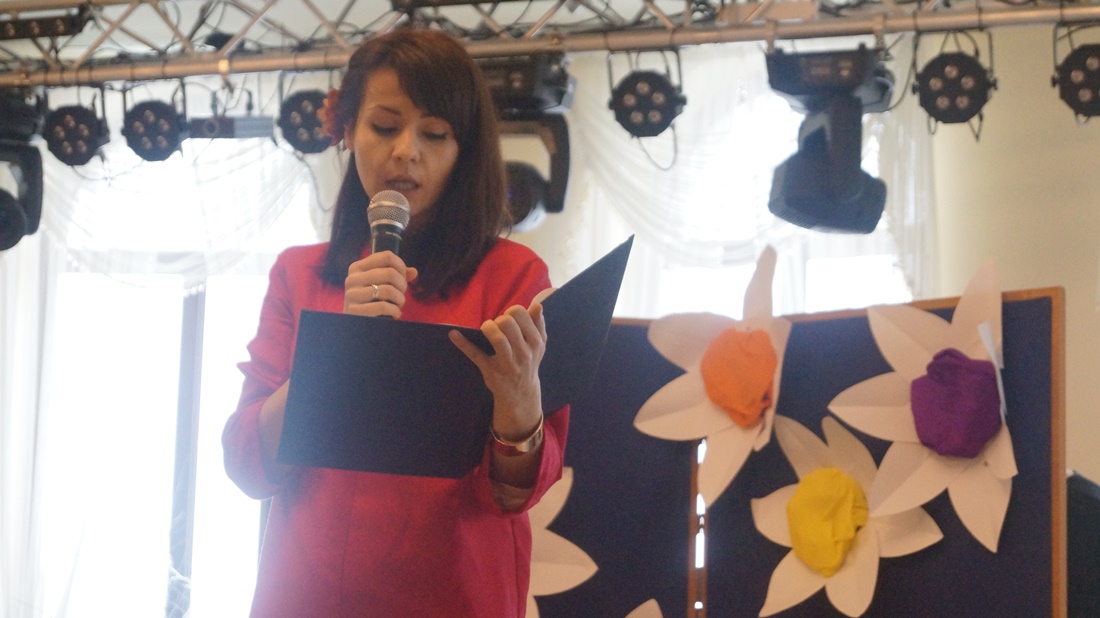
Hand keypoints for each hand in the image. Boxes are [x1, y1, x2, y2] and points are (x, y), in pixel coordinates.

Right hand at [344, 251, 417, 318]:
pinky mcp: (354, 311)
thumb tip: (413, 271)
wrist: (354, 325)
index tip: (403, 277)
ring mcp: (352, 294)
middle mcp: (352, 278)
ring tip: (398, 305)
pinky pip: (383, 307)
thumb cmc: (370, 302)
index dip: (401, 266)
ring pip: (389, 290)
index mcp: (357, 267)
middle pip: (390, 273)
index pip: (387, 256)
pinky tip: (395, 314)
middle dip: (402, 285)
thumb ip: (396, 276)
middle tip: (401, 294)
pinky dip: (394, 311)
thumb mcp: (380, 285)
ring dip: (400, 299)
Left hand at [449, 301, 546, 439]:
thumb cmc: (528, 362)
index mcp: (535, 342)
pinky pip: (476, 355)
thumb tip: (536, 305)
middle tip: (497, 326)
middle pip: (508, 324)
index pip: (521, 314)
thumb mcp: (538, 345)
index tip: (509, 319)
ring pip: (497, 338)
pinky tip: (453, 334)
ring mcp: (506, 363)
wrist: (521, 394)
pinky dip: (463, 344)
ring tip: (487, 329)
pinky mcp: (490, 371)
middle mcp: (523, 353)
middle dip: (499, 319)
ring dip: (488, 327)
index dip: (512, 312)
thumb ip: (538, 324)